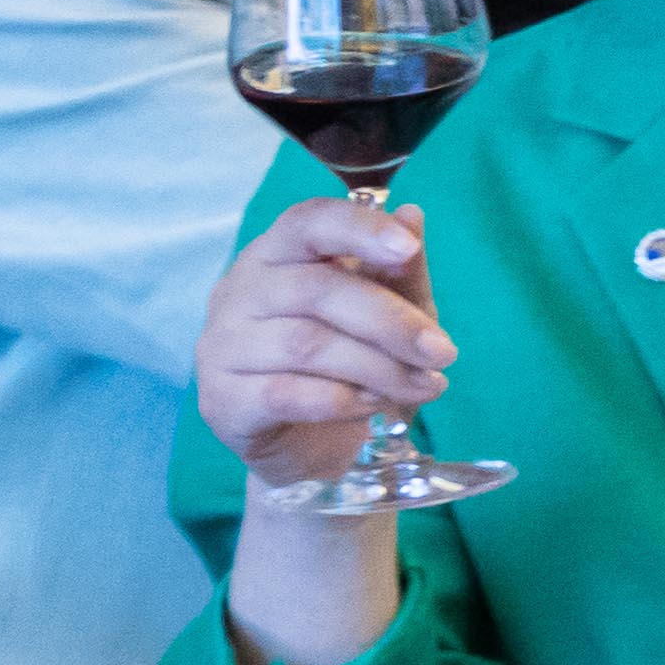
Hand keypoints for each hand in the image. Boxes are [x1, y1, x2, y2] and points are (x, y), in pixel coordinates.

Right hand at [198, 194, 457, 494]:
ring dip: (379, 367)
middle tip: (442, 352)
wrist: (322, 449)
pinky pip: (286, 394)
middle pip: (315, 290)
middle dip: (391, 322)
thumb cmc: (357, 365)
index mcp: (277, 255)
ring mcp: (221, 346)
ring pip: (305, 344)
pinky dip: (344, 400)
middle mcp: (238, 292)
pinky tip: (376, 405)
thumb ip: (398, 271)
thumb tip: (412, 215)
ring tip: (425, 384)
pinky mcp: (221, 400)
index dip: (358, 228)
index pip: (306, 223)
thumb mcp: (394, 314)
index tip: (407, 248)